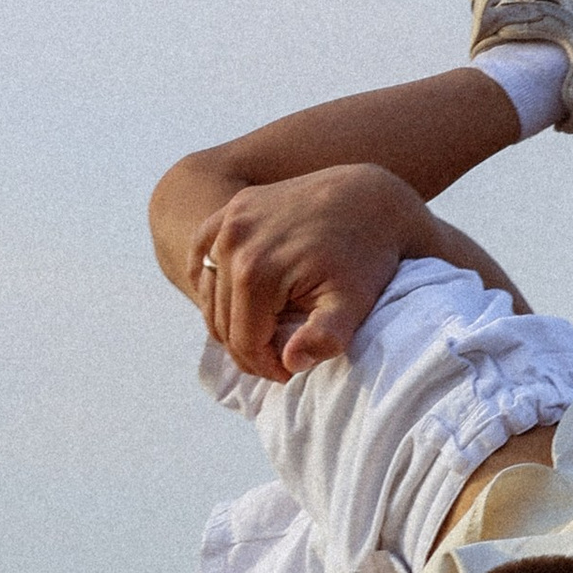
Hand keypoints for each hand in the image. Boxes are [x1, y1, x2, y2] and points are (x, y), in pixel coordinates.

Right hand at [194, 165, 423, 382]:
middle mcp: (233, 242)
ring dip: (232, 319)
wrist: (369, 200)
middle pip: (223, 322)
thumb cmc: (364, 258)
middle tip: (279, 357)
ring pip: (210, 295)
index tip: (288, 372)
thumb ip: (324, 338)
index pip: (243, 342)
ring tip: (265, 331)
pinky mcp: (231, 208)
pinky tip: (236, 299)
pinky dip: (213, 283)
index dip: (265, 367)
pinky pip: (203, 258)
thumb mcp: (353, 304)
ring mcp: (229, 220)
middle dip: (250, 348)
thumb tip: (290, 362)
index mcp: (255, 270)